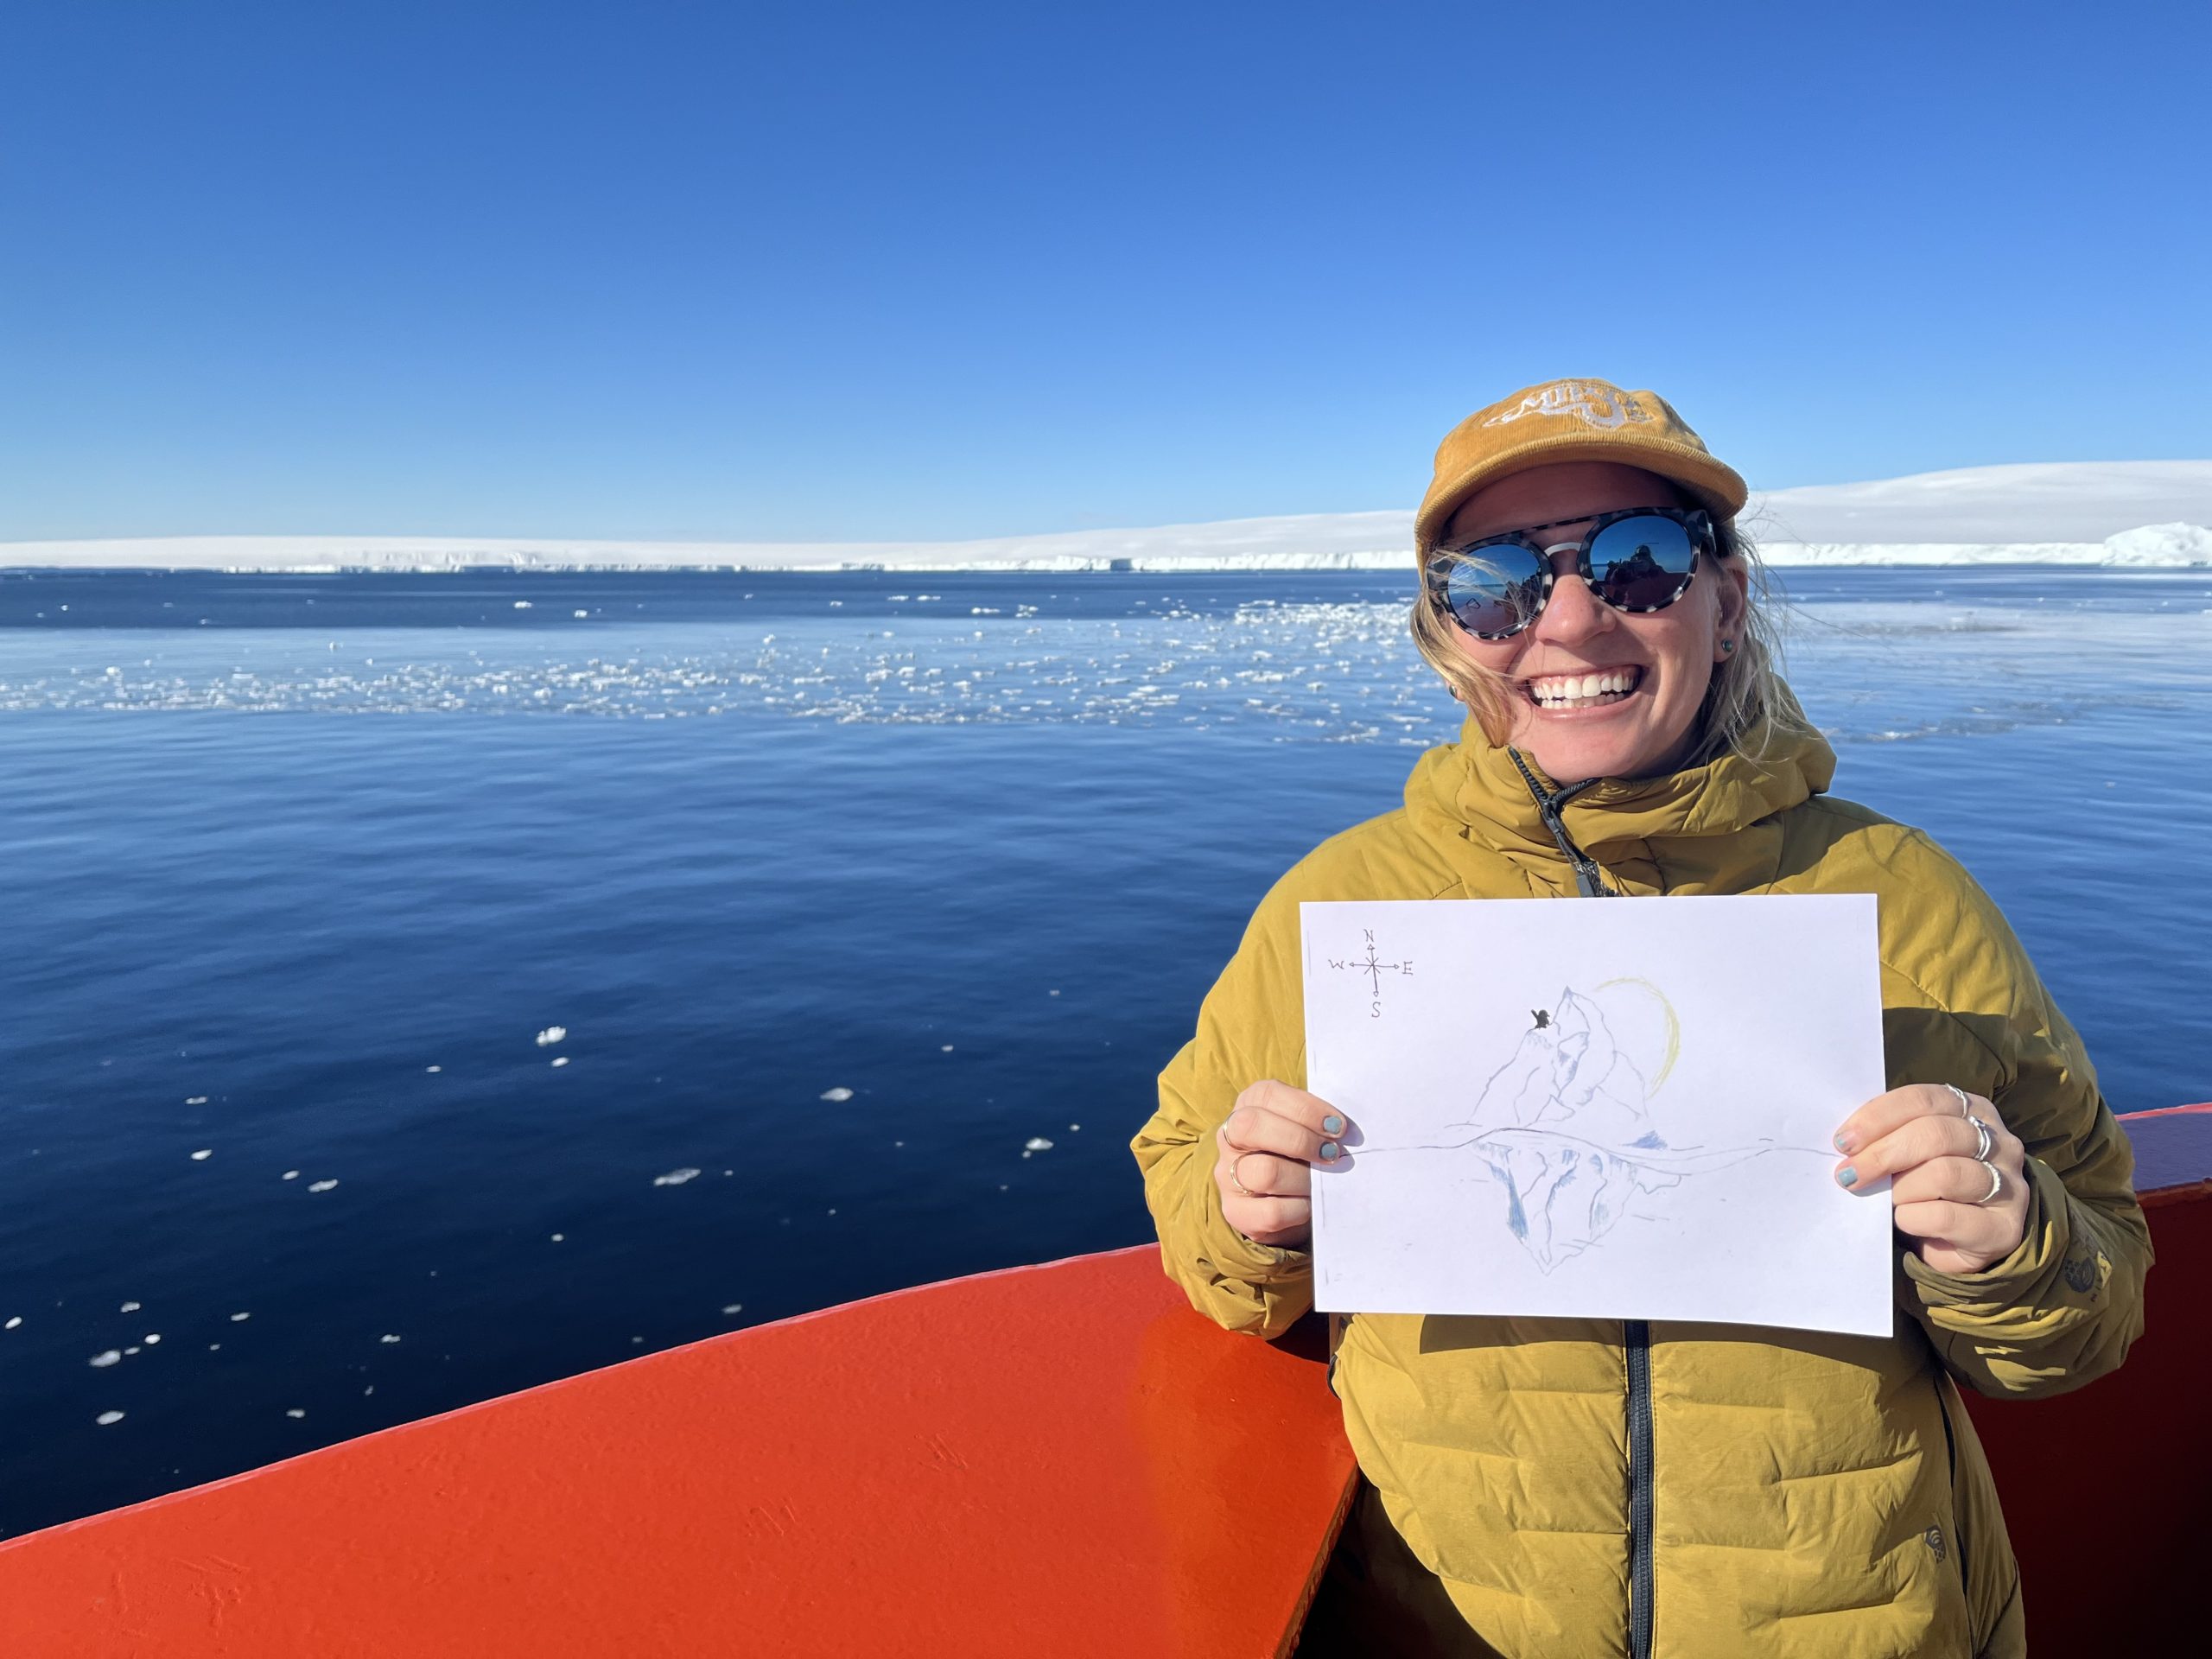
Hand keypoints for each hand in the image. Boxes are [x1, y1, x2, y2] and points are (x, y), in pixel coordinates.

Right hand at [1213, 1080, 1350, 1248]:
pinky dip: (1300, 1208)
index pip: (1267, 1095)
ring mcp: (1227, 1176)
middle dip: (1300, 1139)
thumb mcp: (1308, 1131)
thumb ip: (1318, 1123)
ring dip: (1305, 1178)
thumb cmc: (1303, 1159)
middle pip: (1252, 1125)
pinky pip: (1272, 1211)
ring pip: (1265, 1171)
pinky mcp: (1235, 1212)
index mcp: (1248, 1107)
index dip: (1306, 1108)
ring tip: (1323, 1183)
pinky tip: (1310, 1205)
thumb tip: (1342, 1130)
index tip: (1338, 1126)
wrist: (1289, 1209)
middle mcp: (1230, 1138)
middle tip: (1332, 1153)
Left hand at [1833, 1084, 2029, 1274]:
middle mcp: (1999, 1142)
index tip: (1843, 1141)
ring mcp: (2008, 1184)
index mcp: (1973, 1110)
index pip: (1923, 1099)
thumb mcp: (1912, 1153)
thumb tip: (1847, 1143)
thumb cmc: (1930, 1187)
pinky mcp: (2004, 1227)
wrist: (1968, 1241)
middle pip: (1935, 1133)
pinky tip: (1904, 1220)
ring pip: (1944, 1173)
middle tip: (1849, 1175)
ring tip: (1882, 1201)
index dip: (1878, 1117)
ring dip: (1900, 1188)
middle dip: (1883, 1153)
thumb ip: (1889, 1138)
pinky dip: (1914, 1217)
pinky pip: (1948, 1216)